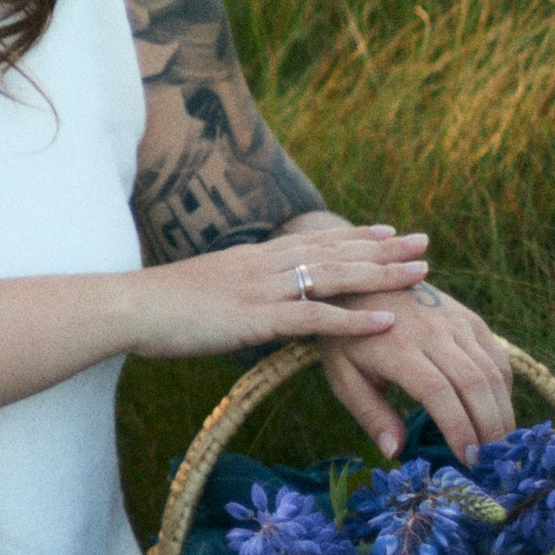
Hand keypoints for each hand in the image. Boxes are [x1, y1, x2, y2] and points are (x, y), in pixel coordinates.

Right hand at [132, 216, 428, 362]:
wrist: (130, 307)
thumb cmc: (160, 307)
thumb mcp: (208, 291)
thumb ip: (239, 292)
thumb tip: (257, 303)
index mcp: (254, 257)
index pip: (316, 241)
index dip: (356, 237)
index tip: (390, 233)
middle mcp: (265, 265)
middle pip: (335, 252)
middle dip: (384, 250)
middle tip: (424, 245)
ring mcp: (263, 289)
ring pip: (334, 277)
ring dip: (381, 276)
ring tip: (420, 274)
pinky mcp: (257, 318)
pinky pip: (315, 317)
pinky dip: (353, 319)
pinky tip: (385, 322)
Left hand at [316, 279, 518, 464]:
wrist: (360, 281)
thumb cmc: (349, 338)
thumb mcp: (344, 376)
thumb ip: (370, 414)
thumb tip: (396, 452)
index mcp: (397, 348)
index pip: (438, 392)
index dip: (458, 428)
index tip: (467, 460)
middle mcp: (432, 332)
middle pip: (474, 384)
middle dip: (488, 428)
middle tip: (490, 463)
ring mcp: (455, 322)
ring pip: (492, 373)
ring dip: (501, 413)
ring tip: (498, 446)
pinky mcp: (470, 319)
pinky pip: (497, 358)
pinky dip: (504, 390)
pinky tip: (497, 414)